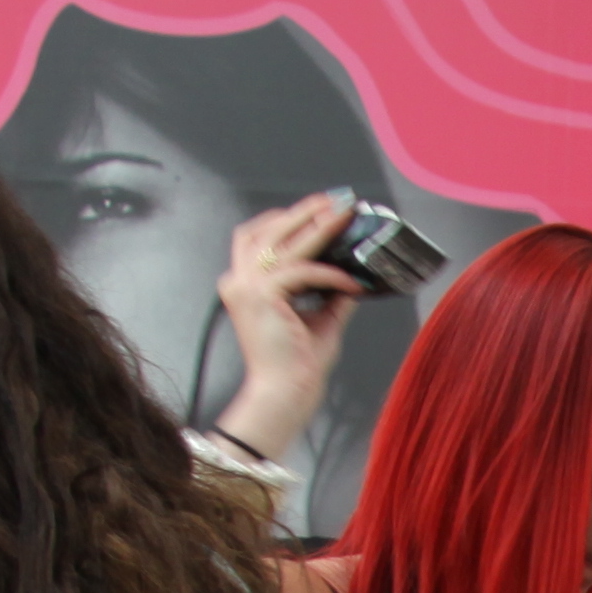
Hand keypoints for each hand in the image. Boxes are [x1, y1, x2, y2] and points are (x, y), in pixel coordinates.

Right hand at [210, 193, 365, 465]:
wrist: (286, 392)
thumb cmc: (298, 363)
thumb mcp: (321, 317)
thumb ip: (330, 291)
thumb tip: (354, 270)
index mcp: (244, 284)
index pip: (256, 236)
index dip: (287, 218)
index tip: (319, 208)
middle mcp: (237, 280)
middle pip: (268, 229)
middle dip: (304, 211)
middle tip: (336, 200)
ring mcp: (245, 286)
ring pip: (284, 243)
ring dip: (318, 227)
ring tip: (345, 216)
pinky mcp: (261, 296)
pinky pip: (302, 272)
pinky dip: (330, 274)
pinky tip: (352, 282)